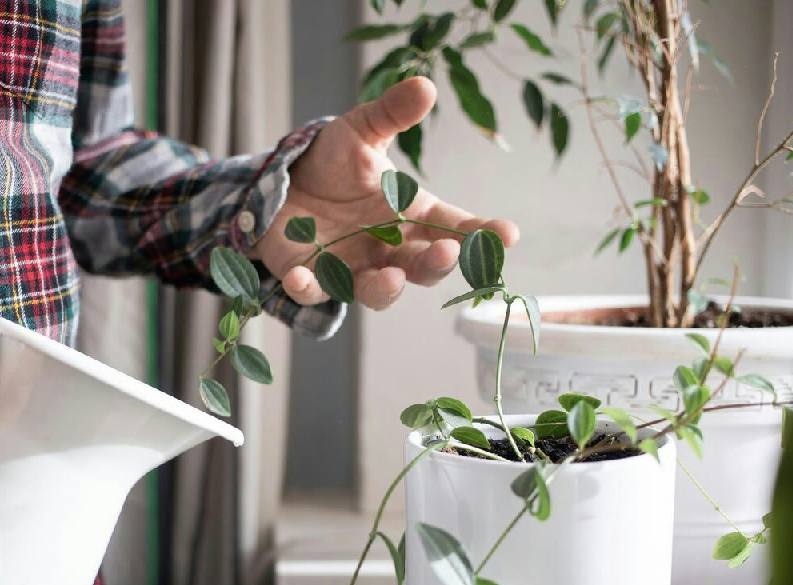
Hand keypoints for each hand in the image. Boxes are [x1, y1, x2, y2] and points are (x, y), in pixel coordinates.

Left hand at [254, 77, 518, 309]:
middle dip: (438, 263)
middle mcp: (390, 249)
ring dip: (386, 289)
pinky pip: (313, 291)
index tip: (508, 234)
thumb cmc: (334, 163)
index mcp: (412, 215)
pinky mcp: (312, 278)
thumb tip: (425, 85)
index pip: (455, 226)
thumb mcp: (361, 132)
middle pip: (424, 266)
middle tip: (449, 252)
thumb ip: (391, 115)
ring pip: (378, 292)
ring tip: (392, 279)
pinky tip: (298, 278)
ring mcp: (354, 268)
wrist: (284, 184)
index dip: (482, 233)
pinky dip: (307, 288)